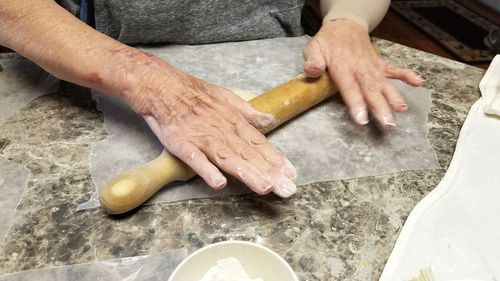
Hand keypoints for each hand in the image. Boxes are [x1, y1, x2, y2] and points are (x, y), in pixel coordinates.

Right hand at [124, 53, 297, 196]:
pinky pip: (196, 159)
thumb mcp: (226, 96)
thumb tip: (270, 120)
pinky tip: (218, 183)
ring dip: (247, 173)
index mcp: (234, 121)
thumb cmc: (195, 93)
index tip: (292, 173)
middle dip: (270, 173)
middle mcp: (222, 131)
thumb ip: (248, 112)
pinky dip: (207, 171)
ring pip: (228, 158)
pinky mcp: (182, 144)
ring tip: (264, 187)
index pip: (259, 143)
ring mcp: (203, 138)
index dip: (276, 159)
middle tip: (287, 189)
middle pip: (249, 155)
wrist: (162, 86)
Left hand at [303, 20, 424, 127]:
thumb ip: (313, 61)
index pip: (350, 88)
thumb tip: (312, 71)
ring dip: (394, 96)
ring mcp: (372, 66)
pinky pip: (394, 70)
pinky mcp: (380, 64)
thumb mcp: (314, 49)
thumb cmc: (327, 42)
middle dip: (380, 107)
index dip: (356, 104)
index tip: (362, 119)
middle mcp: (360, 68)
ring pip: (384, 83)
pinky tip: (419, 83)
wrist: (345, 25)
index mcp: (342, 67)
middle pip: (370, 90)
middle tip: (388, 123)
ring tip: (402, 109)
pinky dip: (407, 75)